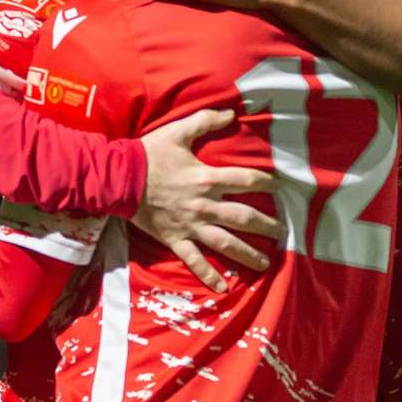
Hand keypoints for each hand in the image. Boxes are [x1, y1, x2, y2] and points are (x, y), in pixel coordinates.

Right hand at [135, 109, 283, 292]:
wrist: (119, 179)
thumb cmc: (149, 154)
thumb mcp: (178, 132)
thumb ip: (205, 120)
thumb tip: (230, 112)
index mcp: (208, 178)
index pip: (246, 180)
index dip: (266, 181)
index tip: (279, 185)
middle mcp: (205, 205)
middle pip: (244, 217)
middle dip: (266, 225)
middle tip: (282, 232)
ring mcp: (191, 225)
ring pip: (225, 243)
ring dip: (247, 253)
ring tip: (265, 262)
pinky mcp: (175, 239)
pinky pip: (194, 261)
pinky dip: (208, 276)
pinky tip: (223, 288)